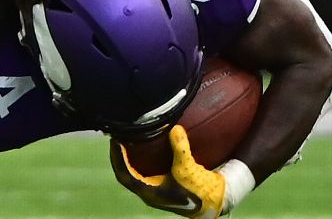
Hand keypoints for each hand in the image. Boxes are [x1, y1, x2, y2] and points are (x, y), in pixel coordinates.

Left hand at [111, 126, 226, 217]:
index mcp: (149, 193)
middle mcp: (149, 193)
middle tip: (118, 137)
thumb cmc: (200, 192)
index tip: (115, 141)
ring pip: (135, 173)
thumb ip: (180, 149)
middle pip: (126, 173)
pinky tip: (146, 147)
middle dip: (120, 157)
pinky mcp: (163, 186)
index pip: (124, 175)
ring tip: (127, 140)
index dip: (117, 158)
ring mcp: (156, 190)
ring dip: (130, 158)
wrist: (216, 204)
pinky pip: (146, 172)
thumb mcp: (189, 169)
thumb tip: (175, 128)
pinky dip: (143, 160)